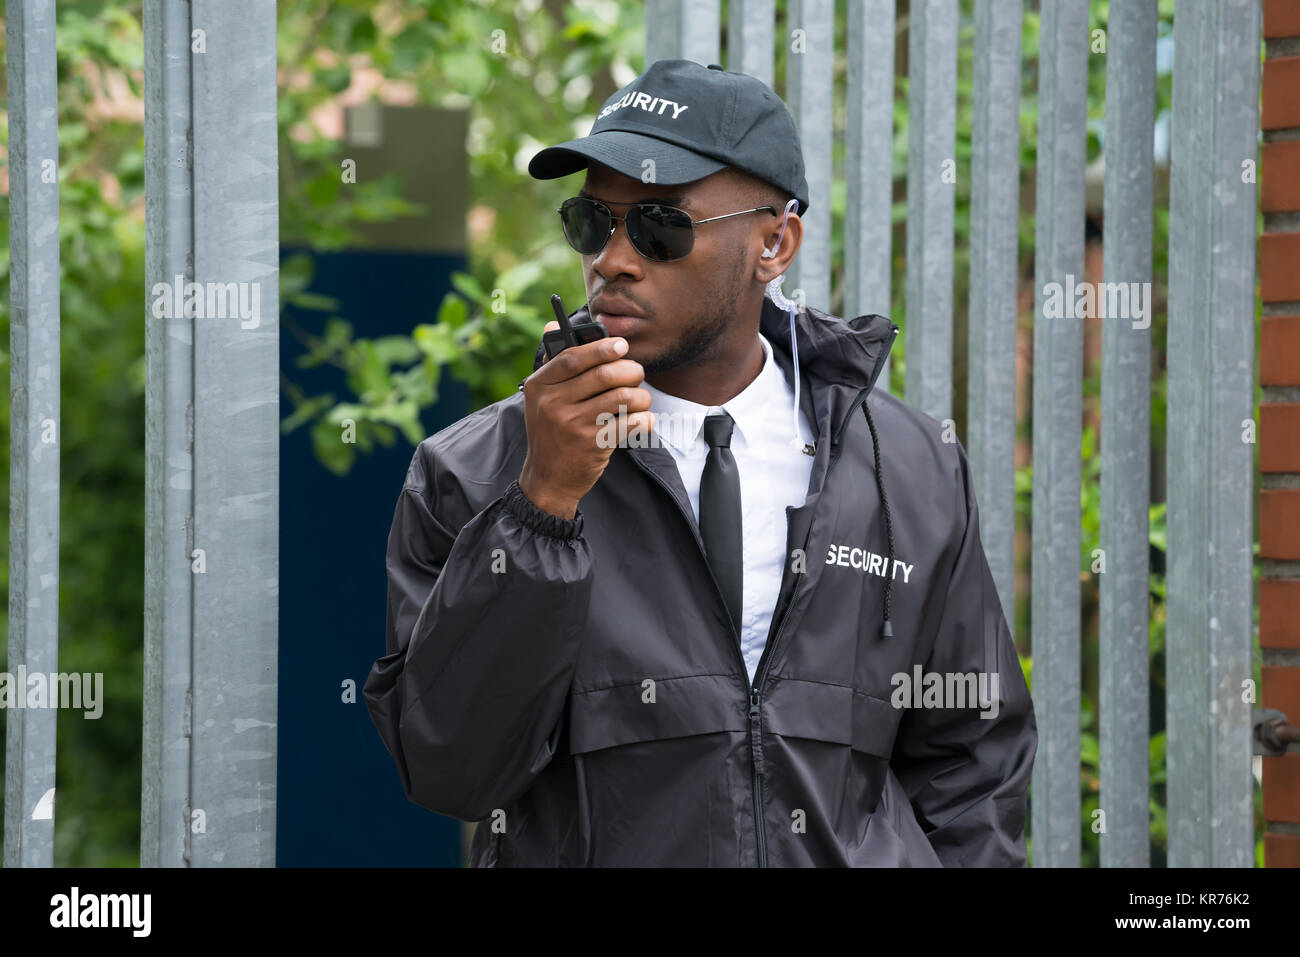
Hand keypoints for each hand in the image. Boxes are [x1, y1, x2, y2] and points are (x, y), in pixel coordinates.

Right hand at [517, 321, 652, 518]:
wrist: (548, 479)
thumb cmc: (551, 432)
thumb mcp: (541, 398)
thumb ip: (552, 364)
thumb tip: (552, 324)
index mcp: (539, 386)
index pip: (573, 358)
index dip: (601, 348)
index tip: (622, 345)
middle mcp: (552, 404)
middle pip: (603, 374)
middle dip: (629, 370)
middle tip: (637, 374)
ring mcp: (571, 425)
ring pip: (622, 397)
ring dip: (641, 395)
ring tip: (641, 400)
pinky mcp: (591, 445)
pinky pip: (630, 422)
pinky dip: (644, 418)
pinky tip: (644, 419)